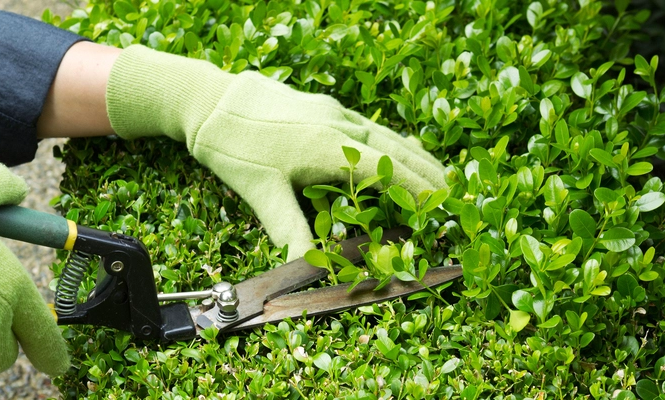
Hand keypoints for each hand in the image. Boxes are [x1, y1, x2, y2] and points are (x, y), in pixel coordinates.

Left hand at [106, 45, 444, 258]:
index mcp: (330, 148)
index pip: (388, 172)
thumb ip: (289, 230)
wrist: (209, 100)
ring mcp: (333, 112)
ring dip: (414, 156)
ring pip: (386, 135)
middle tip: (455, 197)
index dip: (417, 192)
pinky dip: (391, 142)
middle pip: (397, 151)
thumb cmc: (233, 147)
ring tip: (439, 174)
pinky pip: (369, 126)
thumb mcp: (261, 193)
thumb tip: (306, 269)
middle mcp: (339, 126)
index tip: (442, 209)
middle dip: (428, 175)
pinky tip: (394, 149)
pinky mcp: (324, 106)